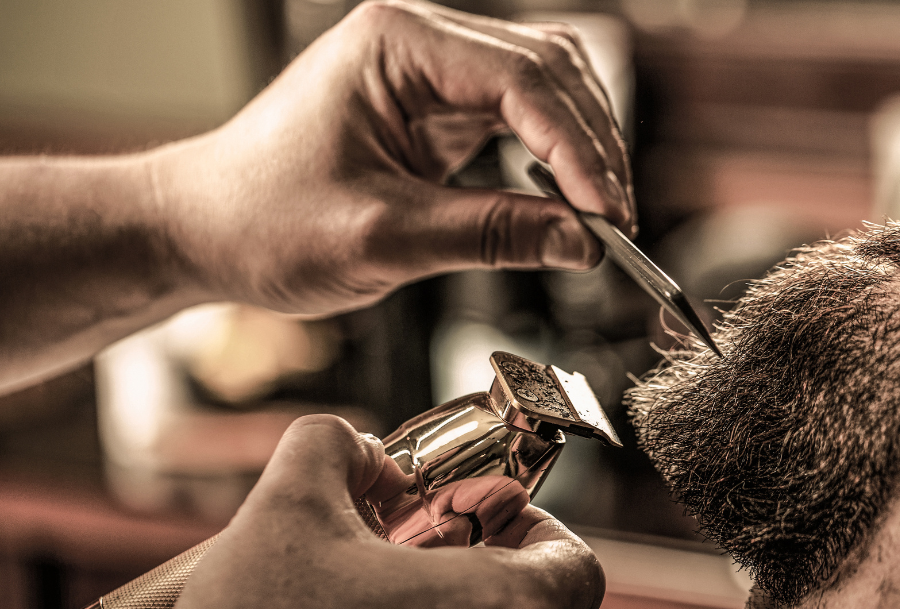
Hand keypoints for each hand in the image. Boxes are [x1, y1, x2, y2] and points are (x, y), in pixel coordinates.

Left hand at [151, 0, 632, 314]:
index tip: (609, 214)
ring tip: (604, 214)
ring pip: (544, 89)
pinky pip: (518, 118)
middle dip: (592, 146)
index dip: (579, 150)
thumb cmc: (262, 221)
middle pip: (548, 72)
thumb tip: (582, 242)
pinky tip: (568, 198)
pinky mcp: (435, 107)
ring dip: (581, 148)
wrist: (204, 231)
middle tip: (617, 222)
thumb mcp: (382, 237)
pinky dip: (553, 158)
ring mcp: (430, 71)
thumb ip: (490, 235)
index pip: (523, 81)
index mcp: (397, 43)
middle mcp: (419, 42)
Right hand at [176, 415, 603, 608]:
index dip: (538, 530)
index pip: (576, 571)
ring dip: (455, 599)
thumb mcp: (285, 505)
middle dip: (489, 565)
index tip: (486, 518)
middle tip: (432, 547)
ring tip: (389, 583)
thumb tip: (360, 452)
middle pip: (537, 604)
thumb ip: (333, 443)